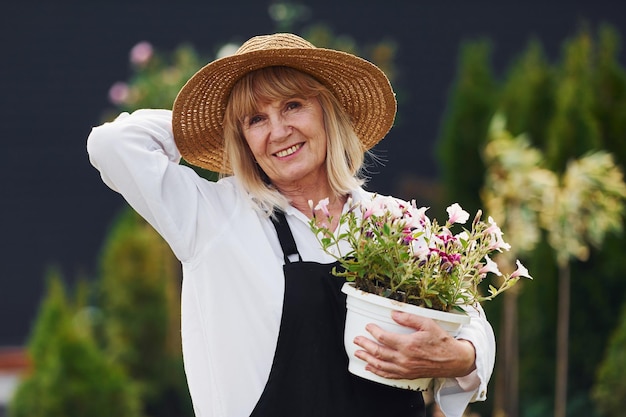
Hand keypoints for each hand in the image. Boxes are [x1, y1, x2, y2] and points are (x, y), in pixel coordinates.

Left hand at [352, 310, 475, 379]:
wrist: (454, 360)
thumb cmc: (442, 341)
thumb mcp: (427, 324)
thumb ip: (409, 318)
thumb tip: (393, 313)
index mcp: (408, 345)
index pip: (384, 338)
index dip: (373, 331)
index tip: (368, 326)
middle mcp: (405, 359)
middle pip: (378, 352)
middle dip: (365, 346)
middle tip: (357, 340)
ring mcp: (405, 369)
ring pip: (381, 365)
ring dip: (367, 359)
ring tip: (358, 353)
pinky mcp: (408, 375)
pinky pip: (389, 375)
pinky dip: (377, 372)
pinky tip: (370, 368)